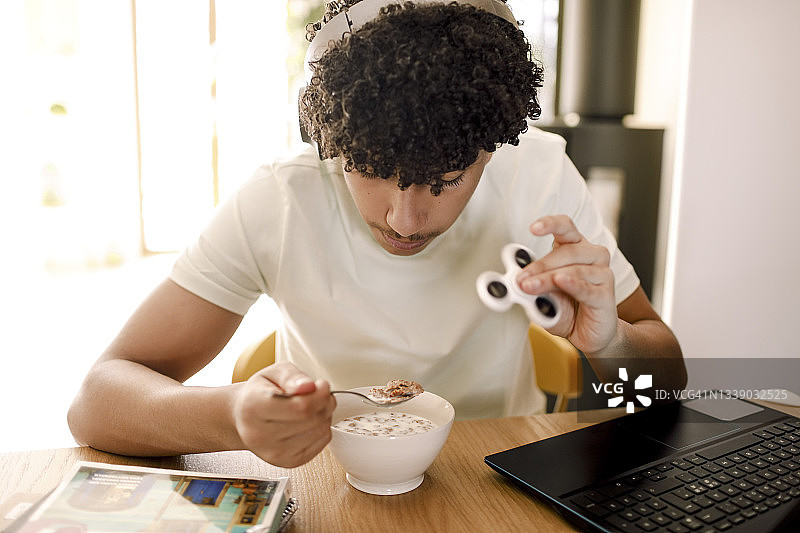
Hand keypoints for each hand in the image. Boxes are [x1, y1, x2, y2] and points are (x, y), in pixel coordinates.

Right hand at [232, 362, 335, 466]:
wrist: (244, 418)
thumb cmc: (260, 393)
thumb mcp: (273, 372)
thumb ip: (292, 376)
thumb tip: (309, 386)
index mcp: (254, 407)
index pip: (300, 407)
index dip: (319, 394)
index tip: (322, 385)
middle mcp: (260, 435)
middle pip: (313, 419)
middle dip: (324, 402)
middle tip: (318, 393)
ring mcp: (274, 453)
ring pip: (320, 431)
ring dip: (324, 415)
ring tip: (310, 407)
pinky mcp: (288, 462)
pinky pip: (322, 443)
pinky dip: (322, 429)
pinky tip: (308, 421)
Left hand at [516, 215, 617, 353]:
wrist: (587, 333)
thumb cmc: (567, 309)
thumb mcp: (542, 296)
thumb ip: (531, 286)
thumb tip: (515, 280)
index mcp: (576, 248)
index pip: (566, 227)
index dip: (550, 224)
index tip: (533, 228)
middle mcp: (592, 256)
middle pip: (567, 251)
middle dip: (540, 264)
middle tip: (521, 278)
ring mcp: (602, 275)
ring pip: (574, 270)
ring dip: (548, 278)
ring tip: (530, 286)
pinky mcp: (606, 296)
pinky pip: (587, 288)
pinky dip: (572, 284)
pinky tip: (561, 281)